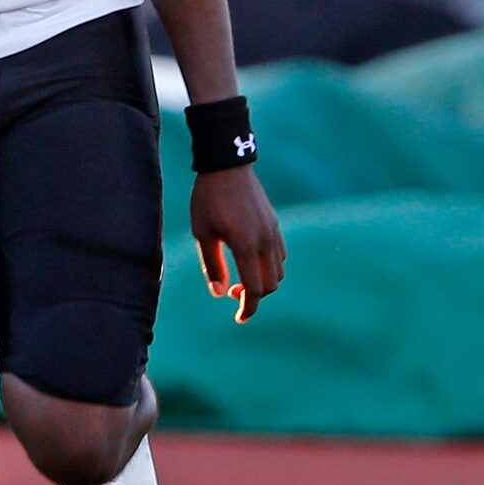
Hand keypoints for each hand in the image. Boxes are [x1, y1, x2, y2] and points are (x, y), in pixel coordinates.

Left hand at [191, 167, 285, 323]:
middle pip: (270, 284)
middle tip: (231, 292)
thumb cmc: (208, 198)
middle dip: (254, 297)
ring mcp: (273, 231)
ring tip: (240, 277)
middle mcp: (265, 241)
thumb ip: (212, 265)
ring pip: (279, 271)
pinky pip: (280, 254)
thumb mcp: (203, 233)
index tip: (239, 319)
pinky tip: (251, 260)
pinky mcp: (275, 223)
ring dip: (263, 282)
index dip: (248, 308)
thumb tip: (220, 294)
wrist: (226, 165)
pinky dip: (269, 266)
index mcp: (246, 245)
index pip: (254, 289)